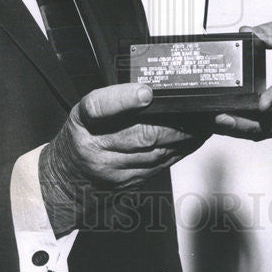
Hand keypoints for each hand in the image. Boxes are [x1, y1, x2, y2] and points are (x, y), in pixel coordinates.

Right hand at [39, 83, 205, 234]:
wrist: (64, 178)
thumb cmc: (81, 136)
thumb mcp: (85, 110)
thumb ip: (113, 98)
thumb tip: (151, 89)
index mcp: (83, 122)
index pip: (99, 107)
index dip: (124, 99)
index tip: (146, 92)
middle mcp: (96, 148)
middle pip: (141, 134)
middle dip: (176, 123)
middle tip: (202, 110)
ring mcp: (113, 170)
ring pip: (156, 152)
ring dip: (186, 137)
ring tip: (208, 122)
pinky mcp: (129, 183)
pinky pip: (160, 165)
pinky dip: (181, 150)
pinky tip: (195, 139)